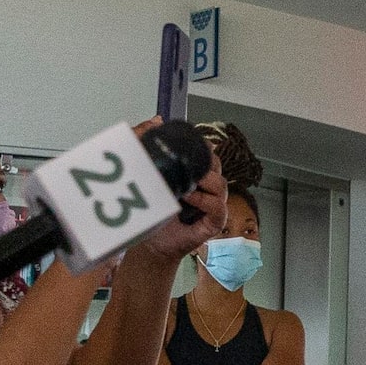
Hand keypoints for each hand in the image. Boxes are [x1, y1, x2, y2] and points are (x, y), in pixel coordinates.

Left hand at [137, 127, 224, 261]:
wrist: (151, 244)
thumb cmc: (152, 214)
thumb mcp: (145, 174)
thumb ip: (146, 143)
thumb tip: (157, 120)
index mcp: (195, 174)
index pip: (206, 152)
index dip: (199, 146)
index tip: (185, 144)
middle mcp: (207, 187)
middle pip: (216, 163)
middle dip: (202, 161)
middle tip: (182, 165)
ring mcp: (213, 204)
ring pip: (220, 182)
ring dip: (202, 180)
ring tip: (183, 185)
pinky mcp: (215, 221)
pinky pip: (218, 206)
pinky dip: (204, 200)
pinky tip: (188, 198)